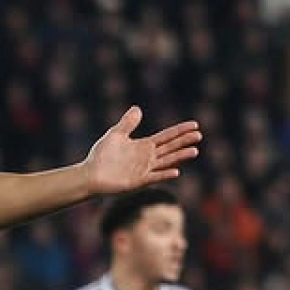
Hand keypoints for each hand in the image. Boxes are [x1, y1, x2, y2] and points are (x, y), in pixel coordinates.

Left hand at [84, 107, 201, 194]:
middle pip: (170, 147)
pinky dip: (164, 174)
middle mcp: (147, 157)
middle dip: (184, 141)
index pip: (167, 136)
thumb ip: (127, 123)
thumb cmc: (101, 155)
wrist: (90, 174)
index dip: (180, 130)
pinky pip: (154, 177)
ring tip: (194, 151)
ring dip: (180, 157)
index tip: (195, 125)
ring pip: (166, 161)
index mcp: (144, 146)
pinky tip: (176, 171)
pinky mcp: (138, 181)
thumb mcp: (115, 134)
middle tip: (199, 135)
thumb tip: (138, 108)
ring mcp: (144, 169)